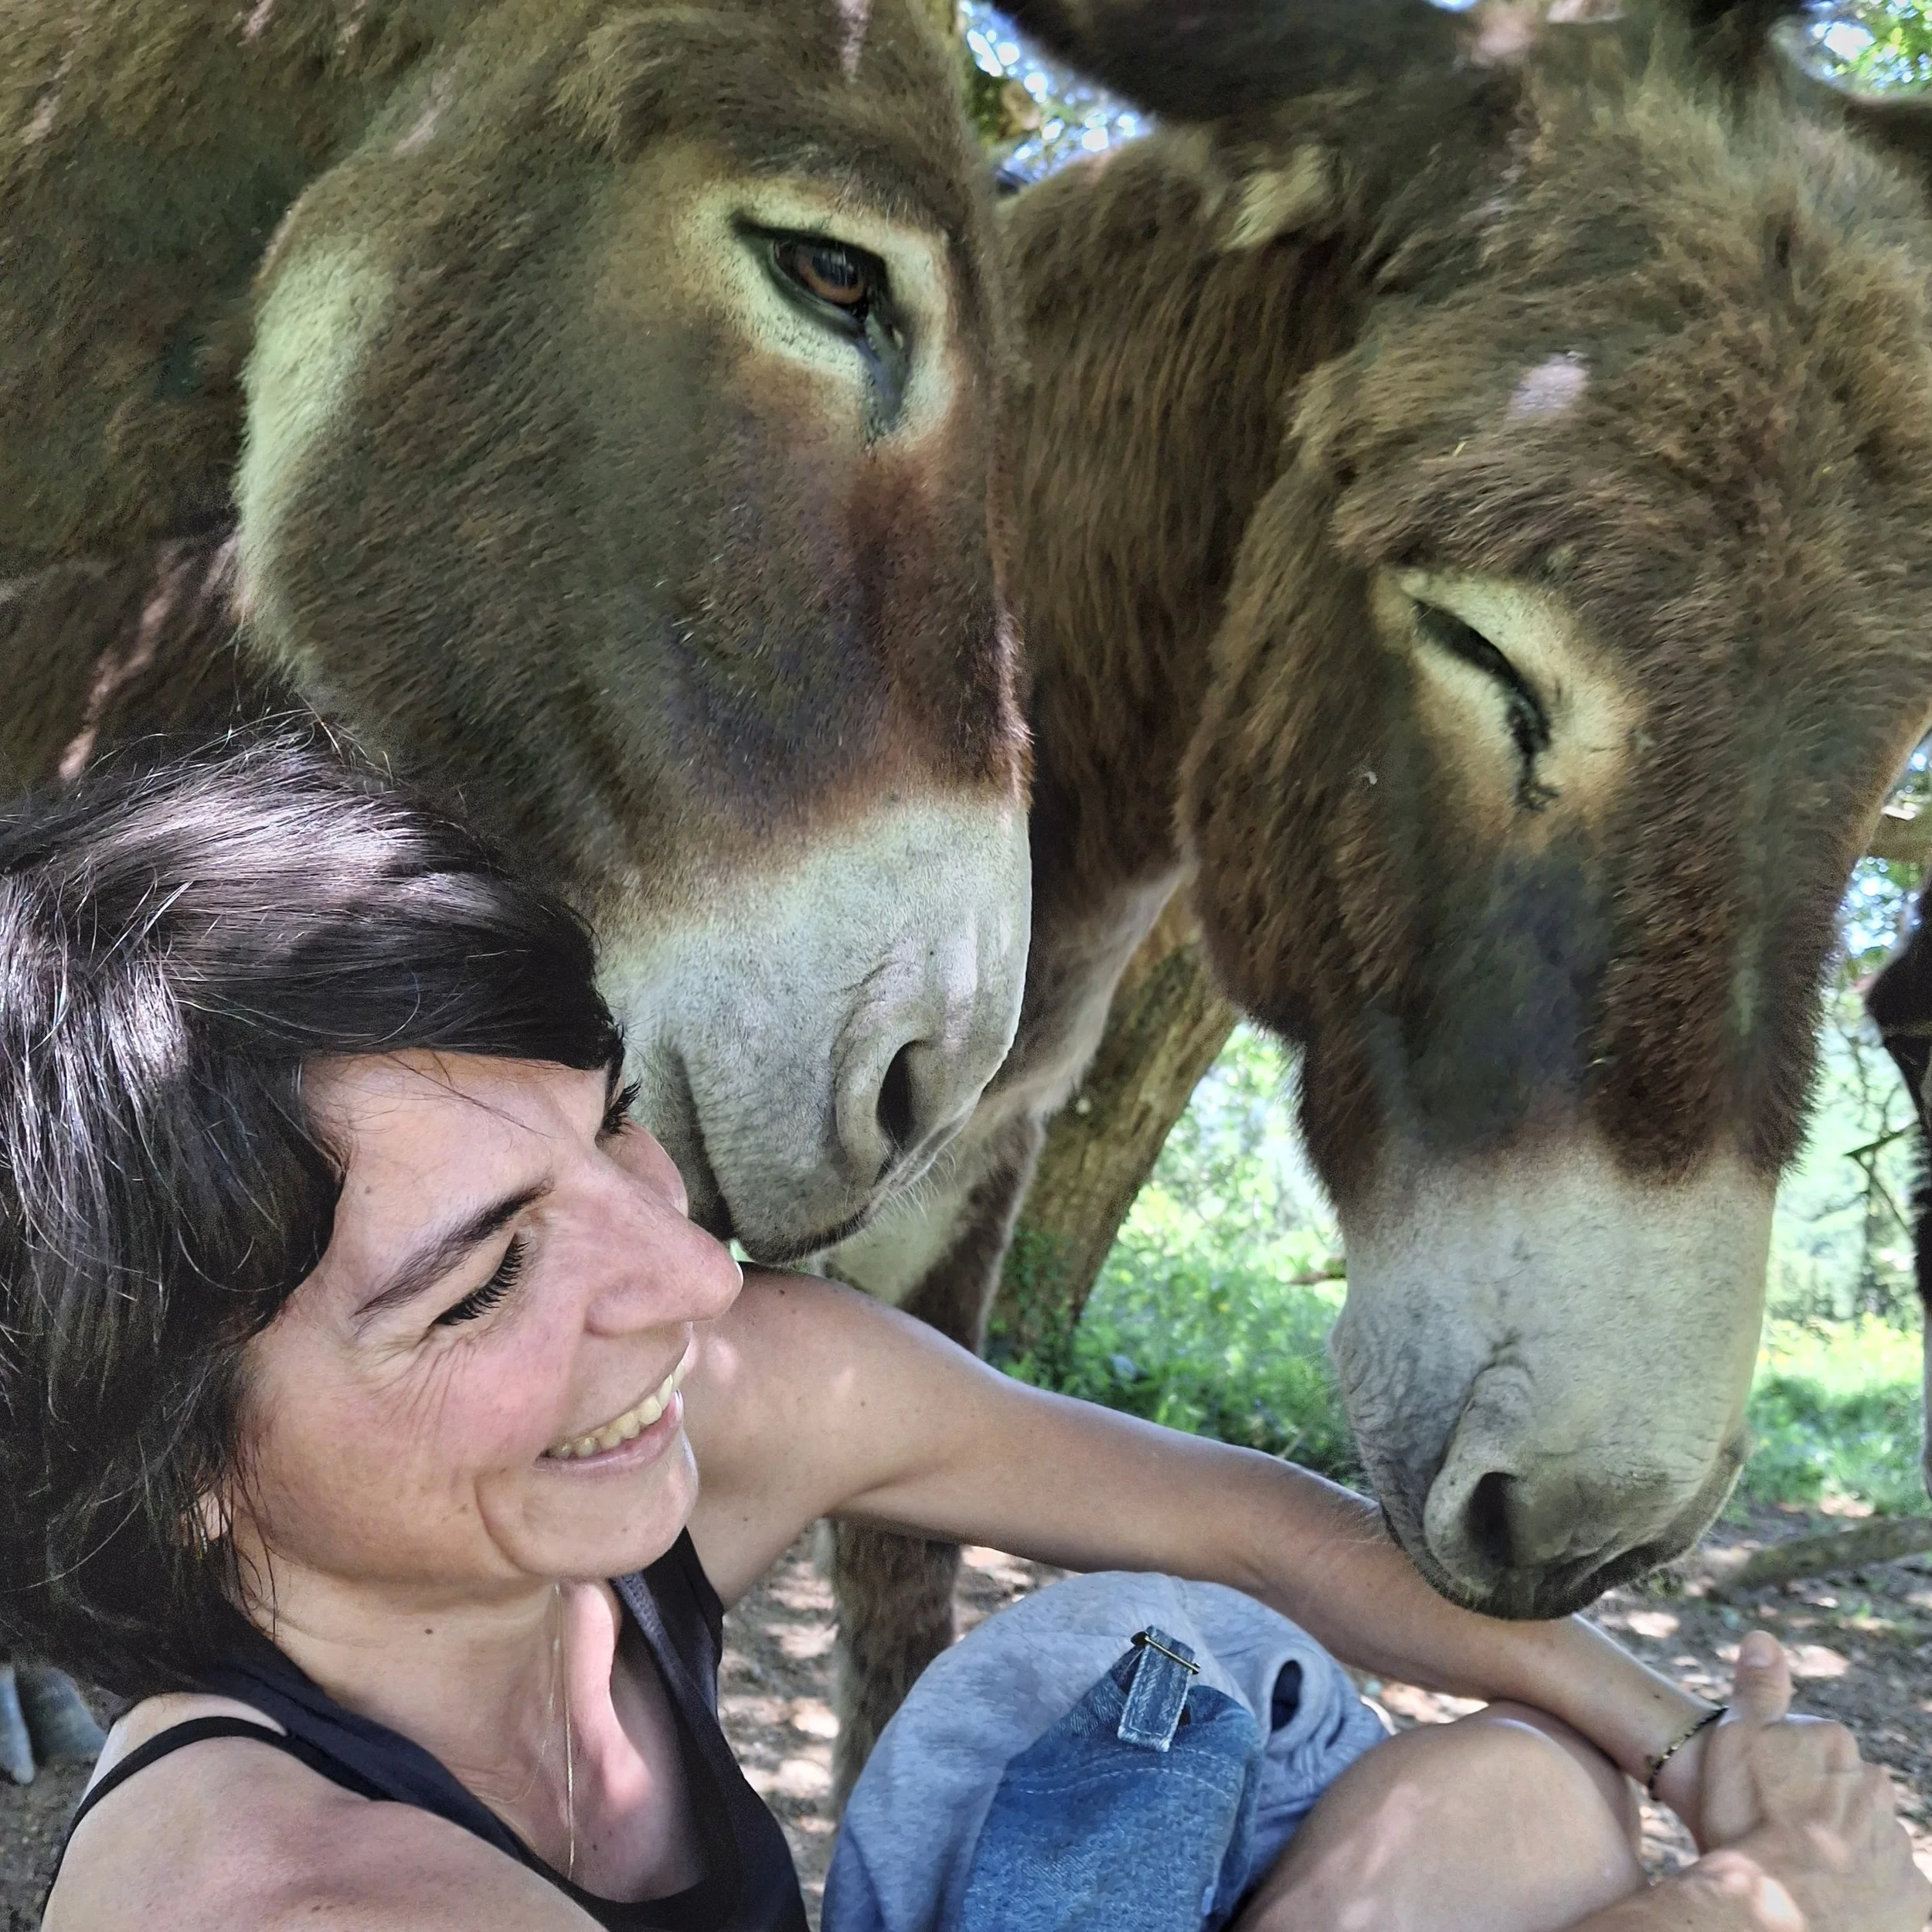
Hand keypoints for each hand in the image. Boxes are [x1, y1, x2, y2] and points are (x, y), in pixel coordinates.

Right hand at [1687, 1631, 1929, 1931]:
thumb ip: (1755, 1690)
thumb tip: (1764, 1637)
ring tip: (1803, 1872)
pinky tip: (1832, 1898)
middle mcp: (1877, 1786)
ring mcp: (1898, 1842)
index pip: (1816, 1746)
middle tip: (1781, 1834)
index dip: (1784, 1772)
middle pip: (1846, 1791)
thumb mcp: (1734, 1742)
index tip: (1762, 1796)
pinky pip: (1890, 1887)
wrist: (1772, 1911)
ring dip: (1844, 1849)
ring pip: (1868, 1838)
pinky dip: (1867, 1891)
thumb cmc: (1744, 1823)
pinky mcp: (1914, 1897)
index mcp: (1835, 1742)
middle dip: (1821, 1808)